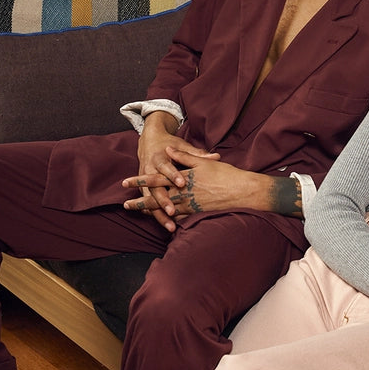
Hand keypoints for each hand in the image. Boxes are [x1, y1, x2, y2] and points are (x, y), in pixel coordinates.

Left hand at [124, 146, 262, 224]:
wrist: (242, 190)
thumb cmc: (225, 174)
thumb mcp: (203, 162)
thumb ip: (184, 156)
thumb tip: (169, 149)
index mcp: (184, 177)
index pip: (157, 179)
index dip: (141, 180)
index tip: (126, 182)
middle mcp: (184, 193)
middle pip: (157, 198)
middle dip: (140, 201)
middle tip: (126, 204)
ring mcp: (190, 205)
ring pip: (166, 209)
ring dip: (152, 211)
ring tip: (139, 213)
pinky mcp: (197, 212)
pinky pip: (179, 217)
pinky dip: (168, 218)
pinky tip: (161, 220)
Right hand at [129, 116, 218, 230]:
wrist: (148, 142)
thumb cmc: (169, 144)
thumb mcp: (181, 145)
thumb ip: (196, 154)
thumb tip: (216, 157)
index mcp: (159, 158)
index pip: (166, 167)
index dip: (173, 175)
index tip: (182, 183)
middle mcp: (150, 171)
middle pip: (156, 188)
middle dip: (163, 201)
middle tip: (172, 211)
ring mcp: (146, 182)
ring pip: (152, 200)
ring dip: (159, 214)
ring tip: (170, 227)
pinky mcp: (146, 190)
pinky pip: (151, 205)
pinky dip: (157, 214)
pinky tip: (165, 225)